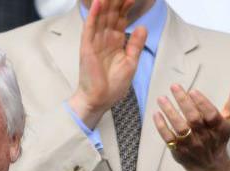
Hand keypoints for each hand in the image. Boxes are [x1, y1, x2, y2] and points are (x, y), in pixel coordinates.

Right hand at [69, 0, 147, 128]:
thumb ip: (136, 45)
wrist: (99, 100)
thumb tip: (142, 26)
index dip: (126, 7)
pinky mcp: (87, 48)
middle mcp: (105, 40)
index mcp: (115, 43)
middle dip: (117, 2)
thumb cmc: (112, 86)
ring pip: (101, 18)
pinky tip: (98, 3)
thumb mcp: (131, 63)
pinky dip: (93, 16)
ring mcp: (95, 43)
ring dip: (106, 4)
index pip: (121, 20)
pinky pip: (89, 29)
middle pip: (111, 15)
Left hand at [153, 84, 229, 170]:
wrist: (208, 166)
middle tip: (174, 87)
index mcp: (218, 128)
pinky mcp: (178, 150)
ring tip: (161, 98)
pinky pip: (168, 138)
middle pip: (193, 118)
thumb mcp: (229, 122)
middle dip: (183, 102)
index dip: (202, 103)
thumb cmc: (218, 138)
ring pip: (179, 127)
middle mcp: (204, 136)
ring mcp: (190, 144)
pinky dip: (161, 126)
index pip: (211, 114)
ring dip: (170, 112)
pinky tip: (156, 114)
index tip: (193, 91)